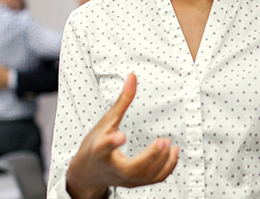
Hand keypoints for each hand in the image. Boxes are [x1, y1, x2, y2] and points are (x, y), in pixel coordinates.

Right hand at [66, 73, 178, 198]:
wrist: (87, 173)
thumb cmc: (94, 145)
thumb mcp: (105, 121)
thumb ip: (122, 100)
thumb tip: (132, 77)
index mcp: (99, 151)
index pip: (103, 148)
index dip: (111, 142)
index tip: (121, 136)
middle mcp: (112, 168)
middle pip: (131, 169)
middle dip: (150, 156)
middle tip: (163, 140)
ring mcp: (124, 179)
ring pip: (145, 176)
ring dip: (161, 161)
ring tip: (169, 144)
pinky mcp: (134, 183)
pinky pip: (153, 180)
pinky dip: (166, 168)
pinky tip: (172, 153)